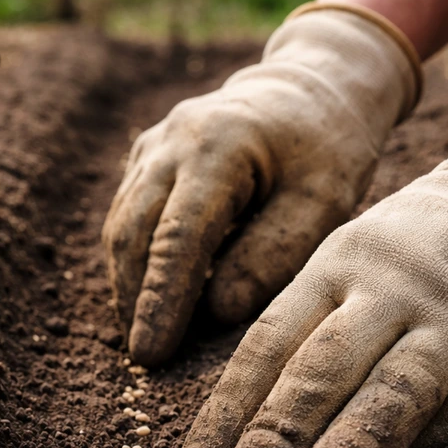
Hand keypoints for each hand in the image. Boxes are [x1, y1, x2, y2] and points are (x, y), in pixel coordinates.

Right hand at [102, 5, 419, 364]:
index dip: (160, 300)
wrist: (310, 89)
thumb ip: (273, 255)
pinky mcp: (144, 160)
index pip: (178, 236)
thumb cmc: (325, 148)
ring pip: (122, 228)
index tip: (151, 354)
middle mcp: (171, 141)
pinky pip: (127, 217)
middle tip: (147, 359)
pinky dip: (133, 262)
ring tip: (145, 337)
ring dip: (129, 286)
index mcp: (218, 144)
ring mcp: (151, 147)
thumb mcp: (324, 201)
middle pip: (134, 234)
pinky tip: (147, 300)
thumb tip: (217, 313)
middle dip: (136, 301)